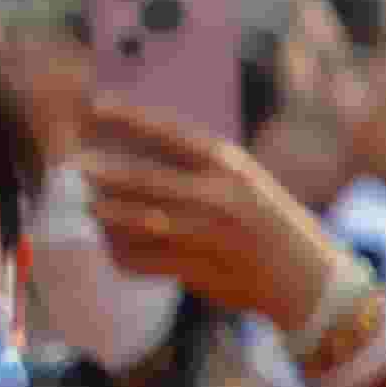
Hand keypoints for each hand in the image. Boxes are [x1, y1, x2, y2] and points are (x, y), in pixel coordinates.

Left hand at [83, 105, 352, 332]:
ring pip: (137, 221)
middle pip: (144, 179)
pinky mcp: (197, 269)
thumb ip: (200, 169)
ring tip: (91, 208)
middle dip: (103, 171)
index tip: (95, 105)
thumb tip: (140, 152)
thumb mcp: (247, 183)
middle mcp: (218, 197)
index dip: (128, 116)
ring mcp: (207, 235)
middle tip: (75, 167)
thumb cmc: (272, 225)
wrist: (310, 281)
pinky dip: (122, 252)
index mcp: (230, 167)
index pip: (169, 132)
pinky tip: (115, 246)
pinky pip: (142, 259)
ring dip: (106, 214)